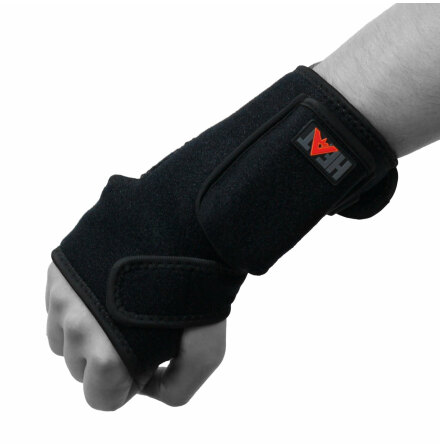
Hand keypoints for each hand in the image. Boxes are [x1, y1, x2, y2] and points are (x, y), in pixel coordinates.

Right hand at [46, 262, 225, 409]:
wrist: (193, 225)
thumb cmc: (203, 289)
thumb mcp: (206, 354)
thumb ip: (176, 389)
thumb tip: (145, 387)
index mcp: (107, 353)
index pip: (99, 398)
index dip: (128, 384)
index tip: (149, 358)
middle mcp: (76, 324)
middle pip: (79, 367)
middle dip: (108, 358)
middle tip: (139, 329)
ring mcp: (65, 293)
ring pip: (62, 337)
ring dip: (87, 333)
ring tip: (123, 307)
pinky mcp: (62, 266)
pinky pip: (56, 304)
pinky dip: (77, 305)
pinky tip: (109, 286)